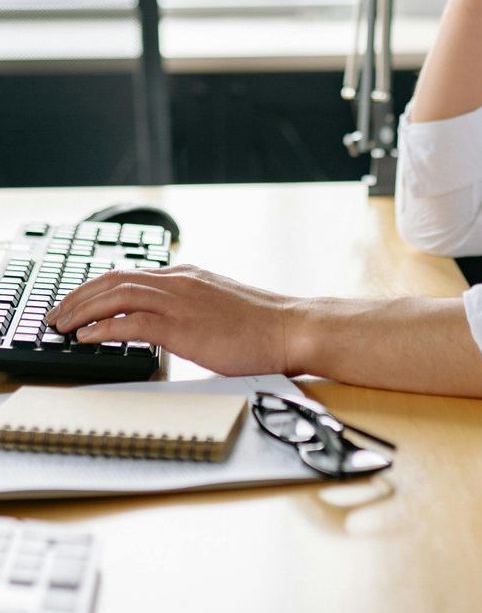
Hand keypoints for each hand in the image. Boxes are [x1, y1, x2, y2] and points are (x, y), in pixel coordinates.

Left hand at [47, 266, 301, 376]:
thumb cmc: (262, 326)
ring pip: (117, 295)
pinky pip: (132, 322)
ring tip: (63, 325)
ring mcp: (182, 301)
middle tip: (57, 314)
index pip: (129, 274)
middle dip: (79, 296)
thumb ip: (190, 308)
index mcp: (188, 276)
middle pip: (115, 279)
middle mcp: (180, 281)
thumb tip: (164, 325)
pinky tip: (87, 337)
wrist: (291, 327)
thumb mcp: (219, 307)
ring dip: (83, 310)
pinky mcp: (184, 326)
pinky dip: (103, 328)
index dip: (96, 288)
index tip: (77, 302)